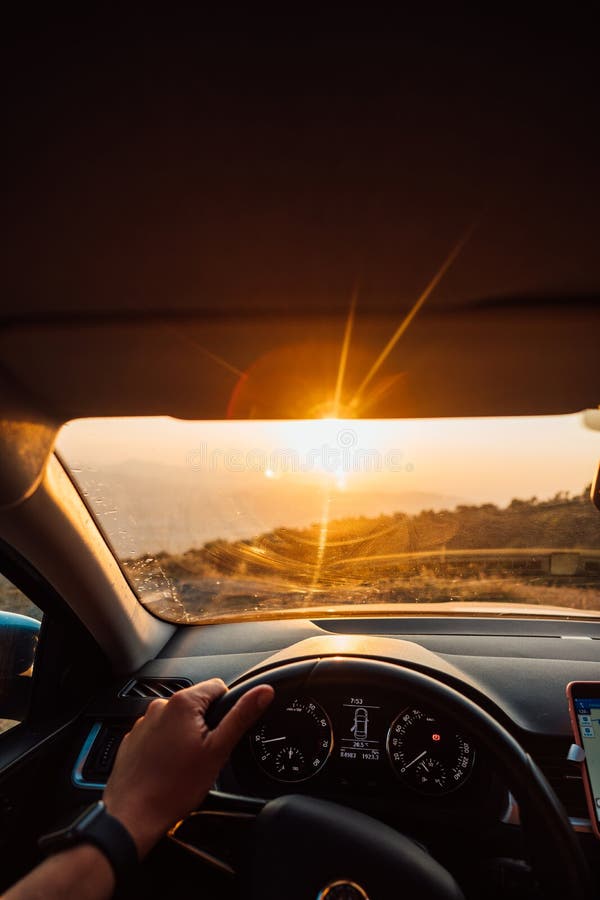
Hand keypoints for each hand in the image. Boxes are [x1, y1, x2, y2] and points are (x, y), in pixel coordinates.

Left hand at [103, 678, 273, 856]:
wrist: (133, 816)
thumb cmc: (174, 787)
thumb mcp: (218, 750)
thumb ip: (241, 716)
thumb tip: (263, 692)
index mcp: (182, 703)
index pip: (218, 687)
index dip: (227, 710)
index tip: (222, 734)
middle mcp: (160, 707)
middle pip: (197, 705)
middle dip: (206, 726)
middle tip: (205, 755)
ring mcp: (143, 723)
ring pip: (177, 721)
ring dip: (186, 736)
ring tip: (185, 766)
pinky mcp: (134, 740)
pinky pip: (159, 735)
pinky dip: (167, 747)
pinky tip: (168, 769)